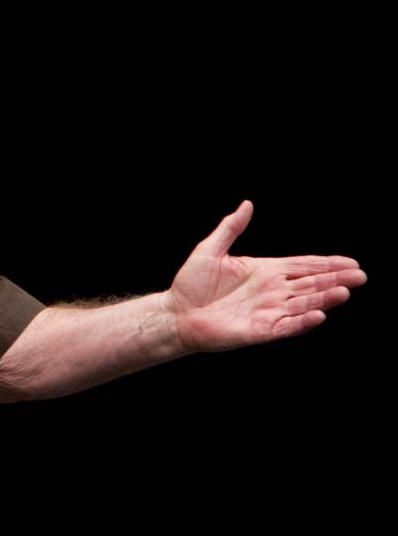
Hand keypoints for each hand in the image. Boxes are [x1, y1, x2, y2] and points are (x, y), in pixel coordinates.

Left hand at [167, 200, 366, 352]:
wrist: (175, 314)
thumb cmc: (190, 284)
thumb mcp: (210, 250)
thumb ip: (231, 228)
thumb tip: (247, 204)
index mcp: (265, 271)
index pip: (302, 266)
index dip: (327, 264)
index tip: (351, 262)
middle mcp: (272, 291)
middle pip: (311, 284)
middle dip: (335, 280)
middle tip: (360, 275)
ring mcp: (268, 311)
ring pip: (304, 304)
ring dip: (324, 299)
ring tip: (344, 292)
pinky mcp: (260, 330)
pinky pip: (287, 326)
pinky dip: (303, 321)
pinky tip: (319, 314)